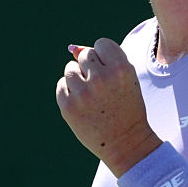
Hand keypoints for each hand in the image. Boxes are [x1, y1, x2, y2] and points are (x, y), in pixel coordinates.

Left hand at [56, 38, 161, 175]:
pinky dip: (69, 92)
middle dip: (91, 68)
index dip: (105, 57)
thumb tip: (72, 48)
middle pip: (85, 55)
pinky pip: (61, 85)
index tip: (111, 72)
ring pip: (70, 69)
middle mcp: (101, 78)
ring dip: (78, 79)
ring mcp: (83, 93)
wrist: (126, 142)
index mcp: (121, 68)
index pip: (101, 44)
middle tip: (102, 88)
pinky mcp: (68, 105)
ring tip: (91, 96)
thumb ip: (104, 60)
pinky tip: (83, 105)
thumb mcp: (125, 79)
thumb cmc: (126, 107)